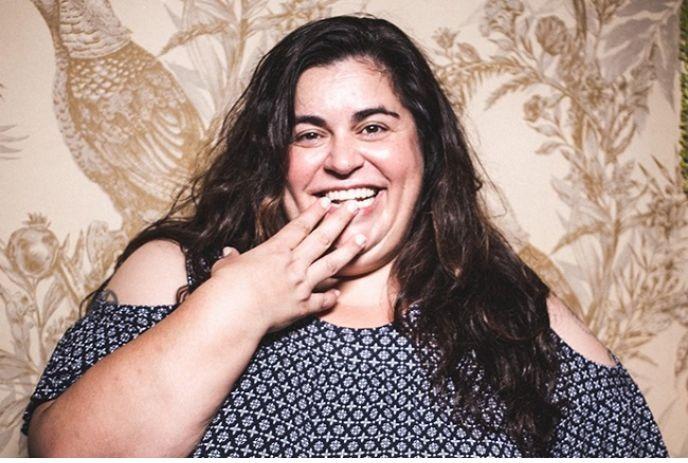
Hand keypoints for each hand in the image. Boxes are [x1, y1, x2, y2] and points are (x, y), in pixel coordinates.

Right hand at [209, 198, 365, 332]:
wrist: (234, 312)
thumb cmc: (226, 287)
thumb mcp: (227, 267)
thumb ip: (232, 259)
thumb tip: (228, 253)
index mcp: (275, 250)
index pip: (300, 227)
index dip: (315, 213)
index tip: (328, 202)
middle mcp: (293, 264)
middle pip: (323, 238)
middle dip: (340, 220)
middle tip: (355, 207)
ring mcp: (301, 285)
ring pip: (331, 264)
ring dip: (349, 251)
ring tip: (364, 239)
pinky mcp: (302, 307)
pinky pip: (322, 301)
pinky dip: (331, 297)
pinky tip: (338, 294)